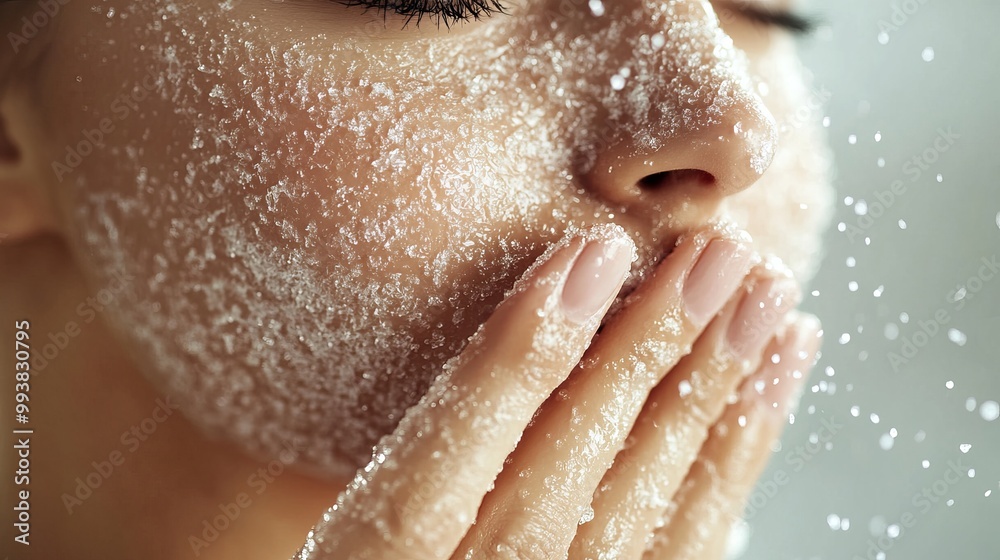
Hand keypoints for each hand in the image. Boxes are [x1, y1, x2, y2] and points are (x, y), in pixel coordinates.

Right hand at [294, 224, 821, 559]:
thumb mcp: (331, 534)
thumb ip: (406, 448)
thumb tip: (489, 339)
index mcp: (385, 556)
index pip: (451, 445)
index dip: (525, 345)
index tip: (589, 251)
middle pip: (570, 467)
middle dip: (651, 350)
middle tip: (720, 251)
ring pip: (647, 508)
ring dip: (714, 393)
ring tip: (768, 299)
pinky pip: (686, 553)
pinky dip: (732, 466)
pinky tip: (763, 393)